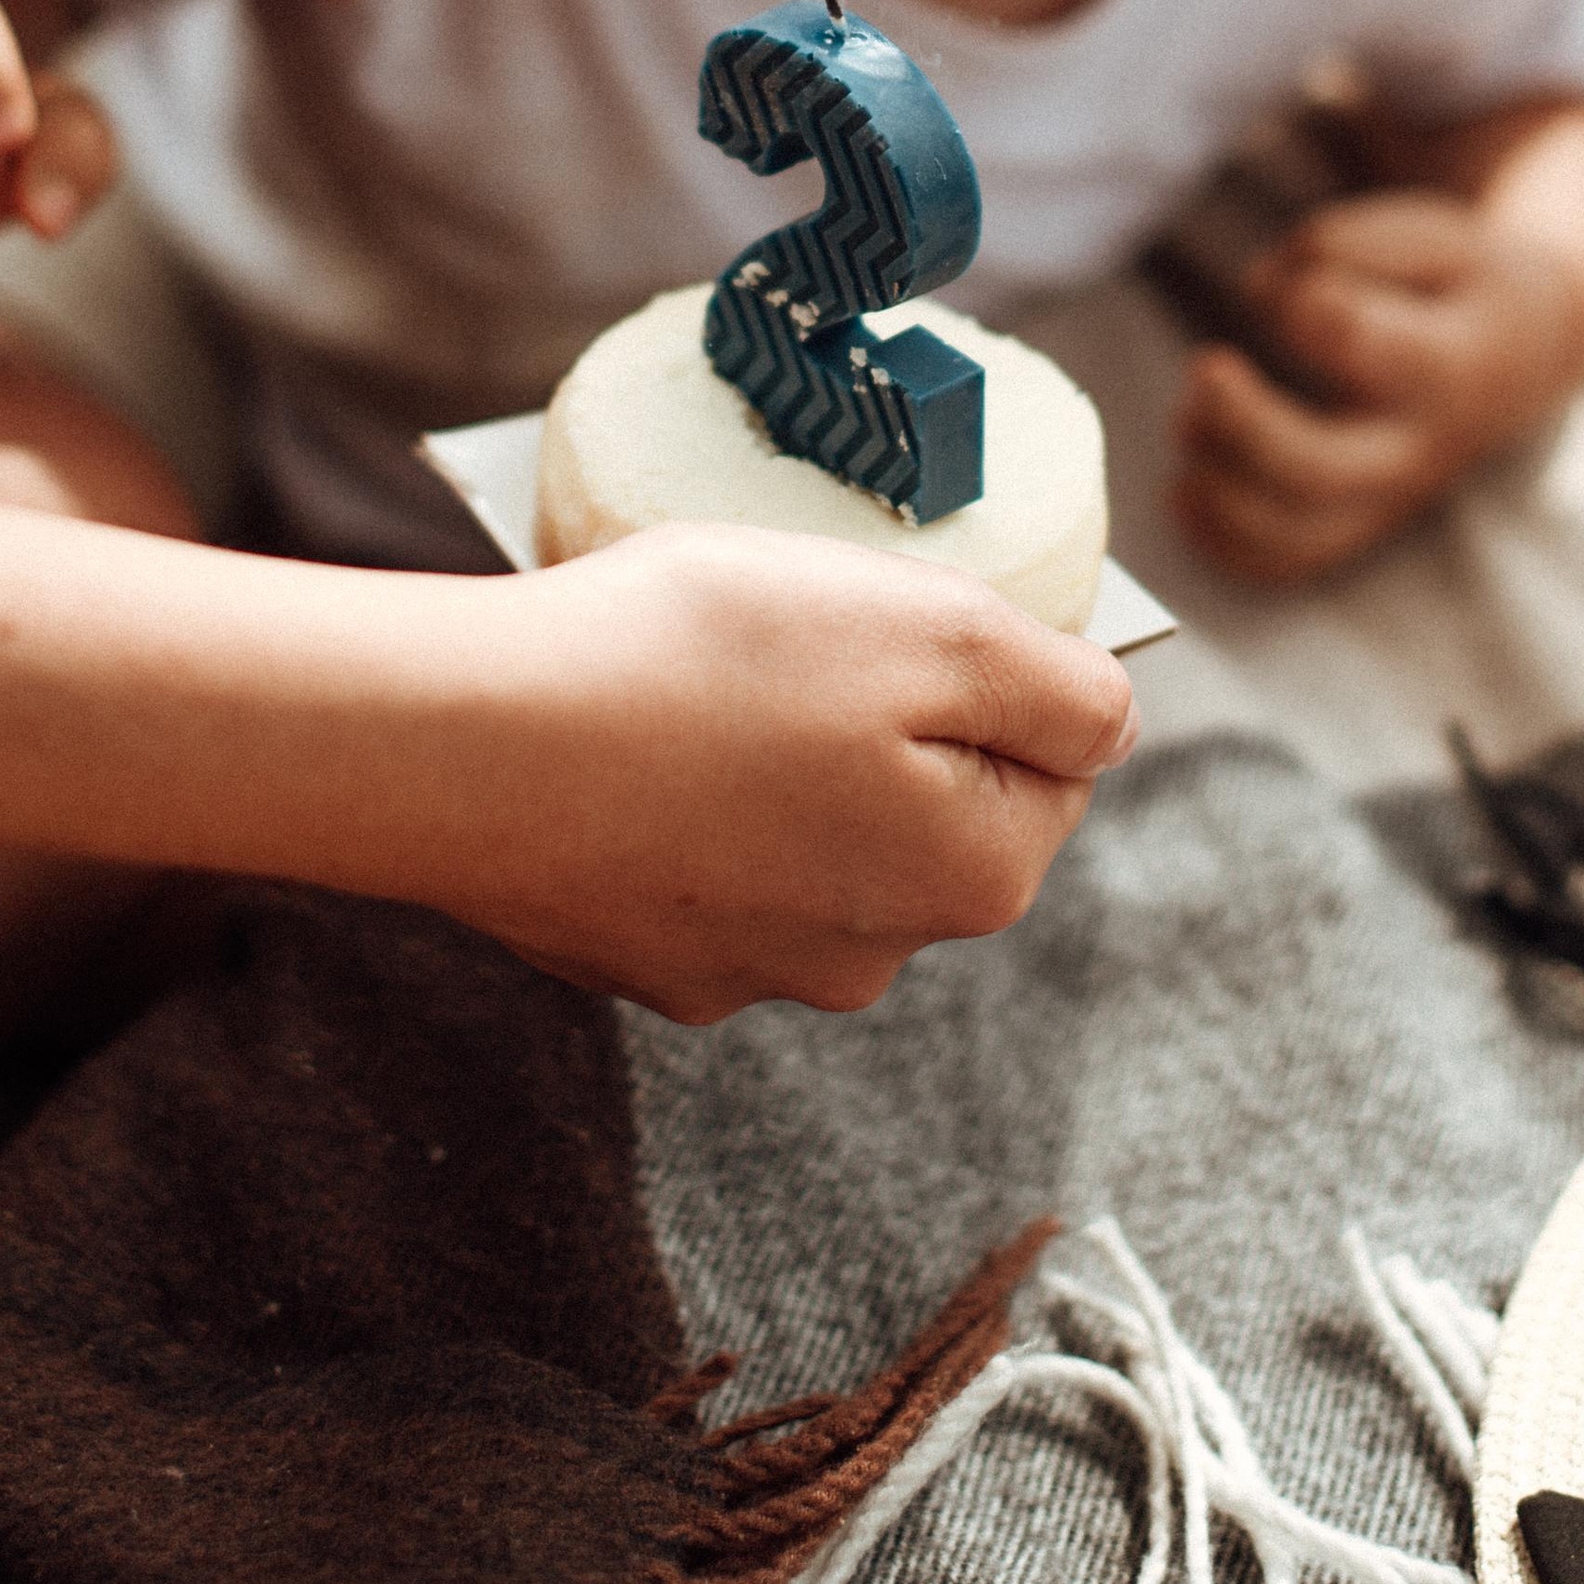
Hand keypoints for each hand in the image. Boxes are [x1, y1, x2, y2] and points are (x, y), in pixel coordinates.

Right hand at [445, 525, 1138, 1021]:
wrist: (470, 745)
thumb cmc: (708, 661)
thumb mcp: (938, 630)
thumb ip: (1066, 688)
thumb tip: (1113, 723)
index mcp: (973, 878)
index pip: (1050, 759)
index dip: (981, 666)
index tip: (890, 613)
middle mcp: (873, 957)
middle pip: (927, 803)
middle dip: (879, 717)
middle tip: (785, 631)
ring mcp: (744, 971)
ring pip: (808, 833)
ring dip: (774, 759)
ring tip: (690, 677)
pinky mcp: (636, 956)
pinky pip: (697, 860)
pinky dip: (678, 798)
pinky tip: (625, 737)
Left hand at [1172, 187, 1583, 583]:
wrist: (1524, 359)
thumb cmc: (1458, 286)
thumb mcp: (1430, 237)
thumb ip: (1342, 246)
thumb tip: (1260, 291)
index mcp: (1444, 364)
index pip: (1364, 346)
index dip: (1310, 307)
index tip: (1297, 286)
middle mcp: (1414, 447)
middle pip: (1315, 471)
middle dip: (1241, 425)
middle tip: (1206, 367)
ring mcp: (1385, 498)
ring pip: (1291, 533)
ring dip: (1217, 485)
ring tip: (1189, 421)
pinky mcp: (1358, 522)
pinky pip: (1283, 563)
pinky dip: (1219, 540)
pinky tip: (1185, 490)